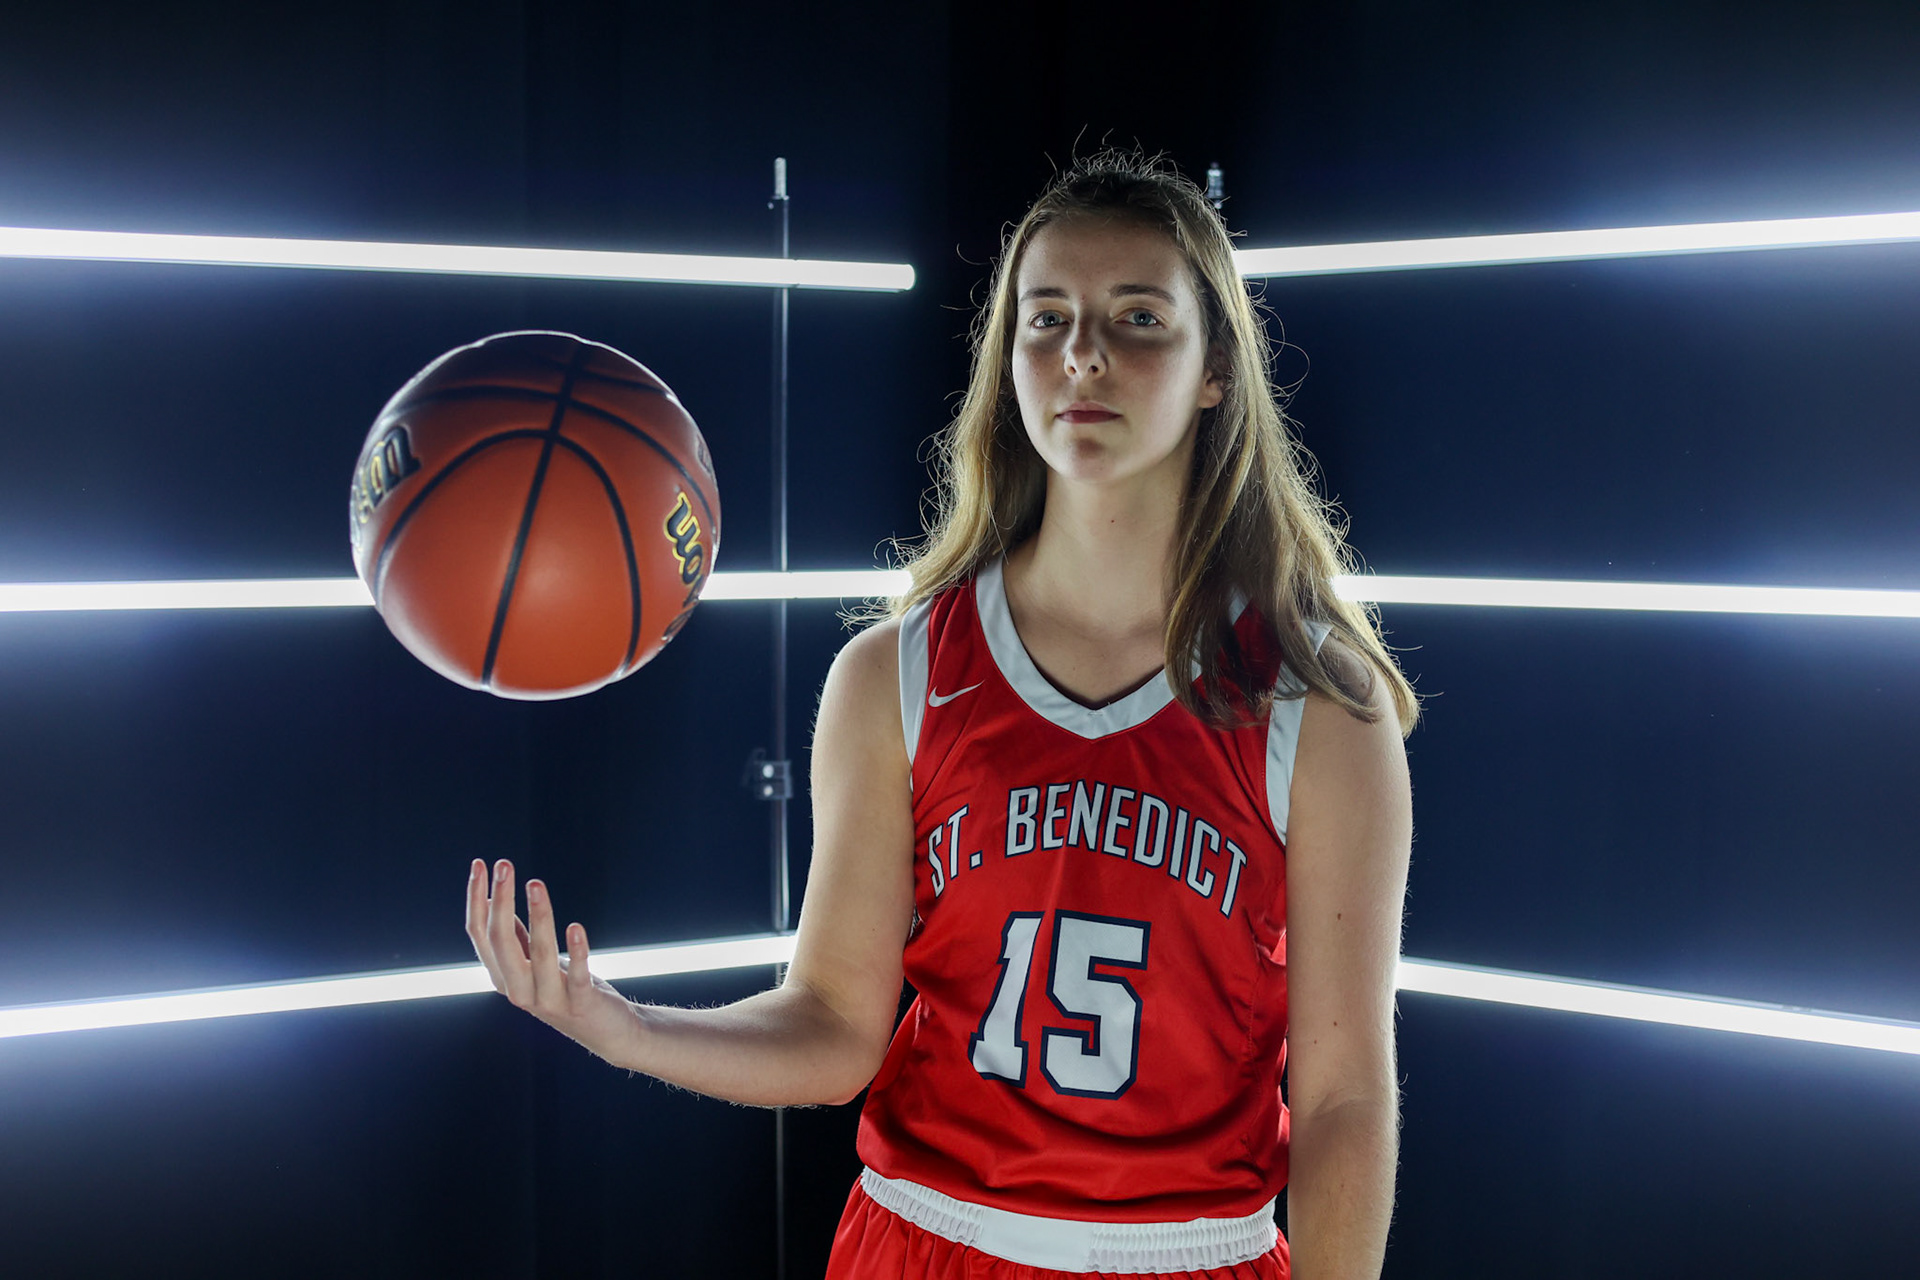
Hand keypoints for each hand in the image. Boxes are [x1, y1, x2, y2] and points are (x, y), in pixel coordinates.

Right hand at [465, 858, 642, 1066]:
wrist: (605, 1031)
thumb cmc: (565, 990)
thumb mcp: (534, 963)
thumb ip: (515, 938)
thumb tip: (493, 898)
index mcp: (503, 977)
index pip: (480, 934)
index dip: (477, 899)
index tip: (480, 864)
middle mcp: (518, 991)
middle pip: (501, 942)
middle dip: (500, 900)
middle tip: (503, 864)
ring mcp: (549, 1000)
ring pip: (539, 954)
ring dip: (538, 916)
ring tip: (535, 883)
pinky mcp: (581, 1003)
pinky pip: (576, 975)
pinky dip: (576, 951)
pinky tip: (576, 926)